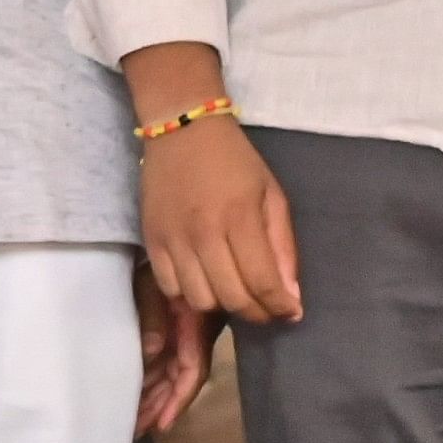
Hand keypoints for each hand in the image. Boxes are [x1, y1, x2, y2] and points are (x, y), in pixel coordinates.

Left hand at [134, 261, 211, 434]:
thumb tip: (151, 352)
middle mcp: (190, 334)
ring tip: (133, 421)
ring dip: (154, 395)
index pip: (190, 372)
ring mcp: (181, 330)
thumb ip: (154, 317)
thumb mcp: (156, 285)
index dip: (178, 399)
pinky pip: (164, 357)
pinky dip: (152, 376)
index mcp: (193, 327)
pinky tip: (138, 392)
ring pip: (169, 371)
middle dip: (159, 406)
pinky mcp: (171, 324)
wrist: (173, 235)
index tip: (163, 424)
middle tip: (136, 431)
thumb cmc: (165, 256)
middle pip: (177, 379)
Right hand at [138, 116, 302, 324]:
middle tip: (266, 308)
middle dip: (256, 312)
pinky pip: (170, 288)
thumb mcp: (271, 194)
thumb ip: (282, 245)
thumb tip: (290, 294)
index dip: (281, 307)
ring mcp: (173, 239)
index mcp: (239, 218)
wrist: (181, 129)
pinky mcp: (151, 239)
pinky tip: (204, 281)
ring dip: (222, 305)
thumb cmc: (234, 160)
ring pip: (199, 300)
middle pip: (231, 298)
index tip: (291, 312)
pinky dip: (190, 294)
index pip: (263, 282)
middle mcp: (204, 233)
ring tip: (233, 292)